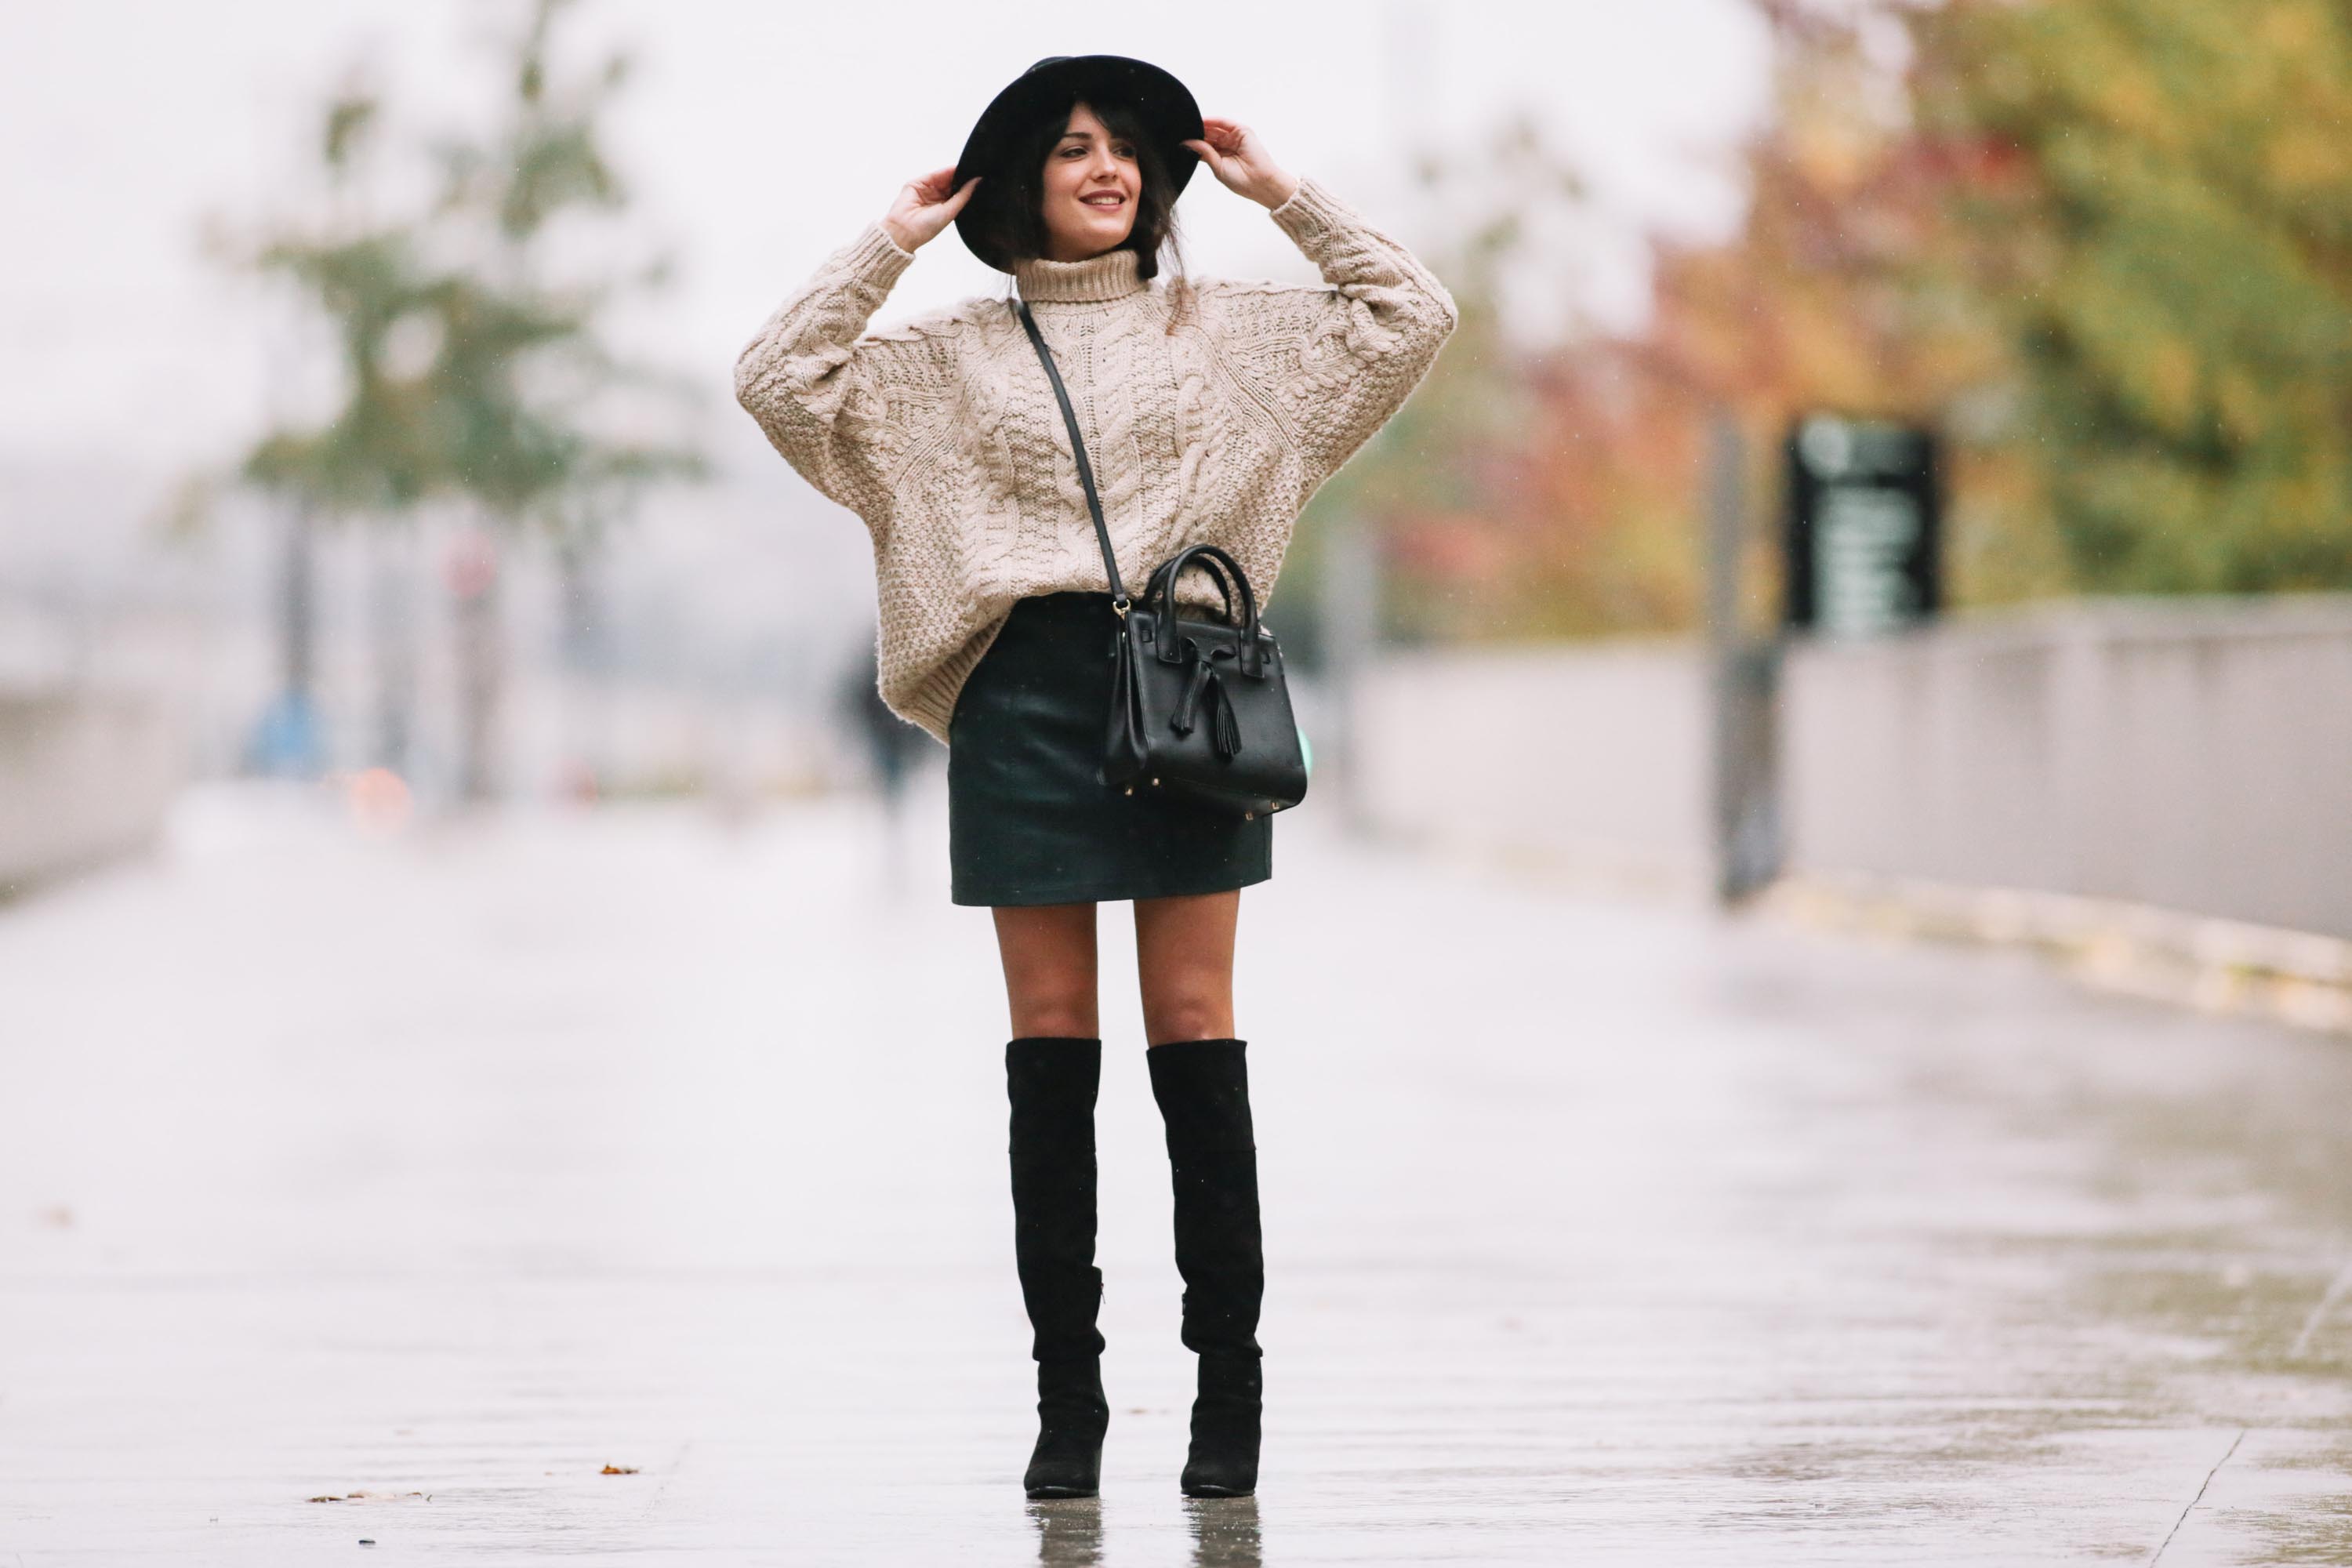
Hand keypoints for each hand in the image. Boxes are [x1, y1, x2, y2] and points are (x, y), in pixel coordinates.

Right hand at [882, 166, 979, 252]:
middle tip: (976, 171)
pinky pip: (933, 175)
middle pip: (951, 183)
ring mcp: (926, 190)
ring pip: (943, 177)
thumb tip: (977, 182)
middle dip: (962, 177)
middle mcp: (936, 198)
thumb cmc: (925, 228)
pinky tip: (955, 170)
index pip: (958, 192)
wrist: (904, 230)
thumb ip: (963, 195)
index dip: (968, 185)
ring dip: (955, 173)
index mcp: (945, 207)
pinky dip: (944, 172)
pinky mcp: (917, 183)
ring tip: (968, 170)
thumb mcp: (950, 211)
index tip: (980, 178)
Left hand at [1181, 118, 1300, 209]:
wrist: (1259, 183)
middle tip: (1179, 130)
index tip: (1178, 139)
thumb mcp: (1217, 166)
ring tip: (1187, 125)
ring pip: (1214, 128)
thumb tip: (1187, 143)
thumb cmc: (1241, 180)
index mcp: (1220, 155)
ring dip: (1202, 126)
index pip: (1203, 145)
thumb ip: (1204, 152)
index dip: (1192, 142)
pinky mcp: (1242, 131)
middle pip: (1207, 135)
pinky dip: (1213, 121)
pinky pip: (1225, 123)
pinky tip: (1201, 121)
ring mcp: (1234, 137)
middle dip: (1195, 132)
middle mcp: (1227, 144)